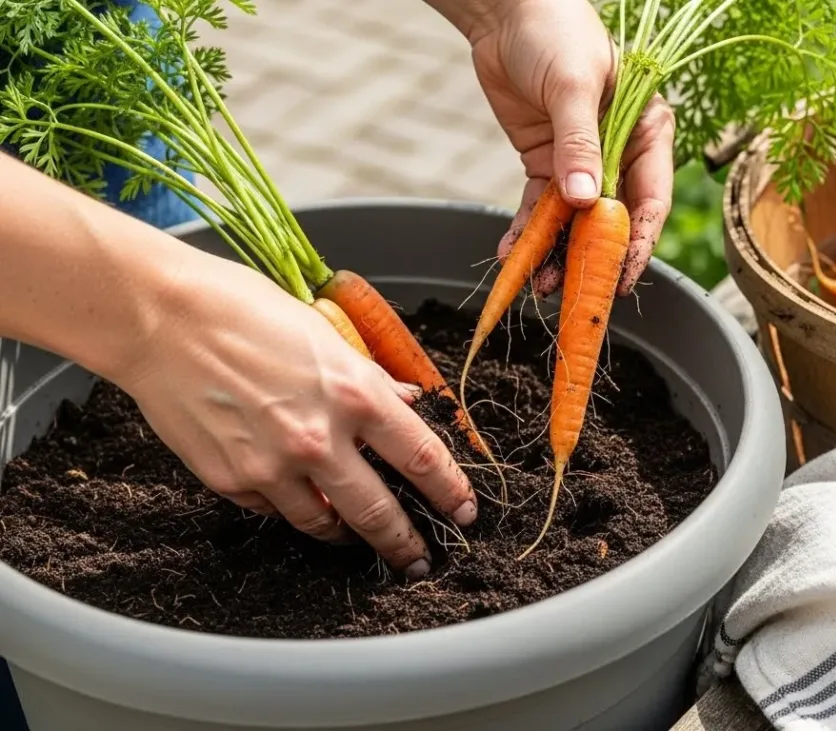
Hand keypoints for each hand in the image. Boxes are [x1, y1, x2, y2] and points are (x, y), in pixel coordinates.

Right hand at [112, 256, 475, 580]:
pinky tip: (295, 497)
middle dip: (405, 542)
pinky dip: (291, 507)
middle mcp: (319, 439)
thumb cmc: (241, 311)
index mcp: (355, 395)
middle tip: (419, 558)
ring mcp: (272, 467)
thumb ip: (369, 378)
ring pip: (325, 523)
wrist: (158, 318)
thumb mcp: (323, 334)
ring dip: (346, 534)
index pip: (422, 457)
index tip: (463, 511)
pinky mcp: (231, 481)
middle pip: (379, 512)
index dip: (449, 491)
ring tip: (356, 537)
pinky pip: (274, 510)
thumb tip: (406, 402)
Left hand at [434, 0, 675, 296]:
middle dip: (592, 256)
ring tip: (537, 284)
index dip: (637, 241)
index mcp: (646, 131)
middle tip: (574, 291)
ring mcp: (581, 162)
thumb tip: (583, 203)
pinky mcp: (545, 163)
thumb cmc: (556, 32)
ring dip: (557, 254)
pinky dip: (528, 233)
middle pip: (610, 219)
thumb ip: (579, 145)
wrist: (507, 11)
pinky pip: (539, 208)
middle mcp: (619, 152)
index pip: (649, 198)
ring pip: (574, 222)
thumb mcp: (573, 86)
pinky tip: (515, 256)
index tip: (621, 275)